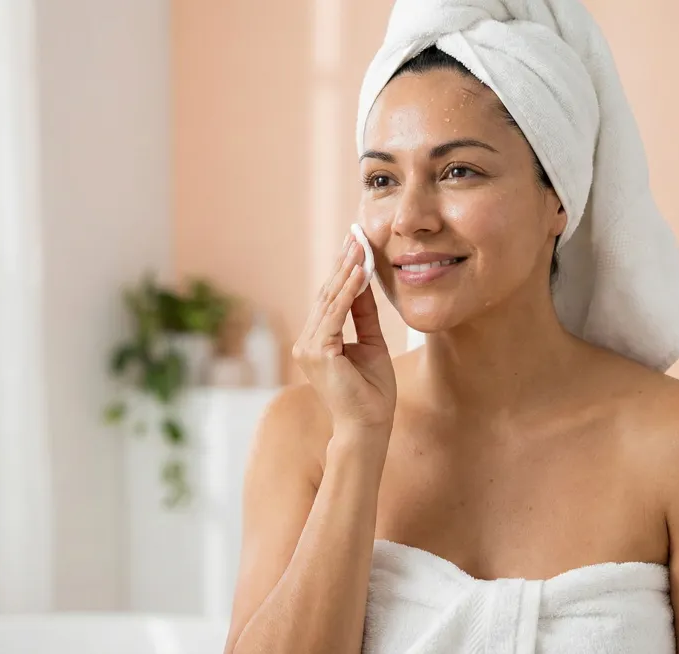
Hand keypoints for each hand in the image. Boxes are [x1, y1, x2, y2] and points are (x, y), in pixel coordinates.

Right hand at [292, 234, 396, 434]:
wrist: (368, 426)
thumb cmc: (372, 393)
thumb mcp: (372, 344)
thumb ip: (364, 315)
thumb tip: (365, 282)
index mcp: (318, 341)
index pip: (330, 299)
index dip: (343, 271)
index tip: (356, 245)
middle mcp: (307, 342)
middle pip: (327, 294)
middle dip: (343, 263)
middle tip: (356, 234)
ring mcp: (308, 347)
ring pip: (330, 300)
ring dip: (347, 271)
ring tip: (360, 246)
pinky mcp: (318, 352)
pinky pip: (335, 314)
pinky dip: (349, 291)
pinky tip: (360, 272)